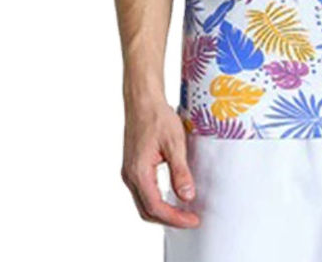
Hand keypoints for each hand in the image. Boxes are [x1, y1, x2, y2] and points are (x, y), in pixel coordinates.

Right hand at [121, 95, 199, 227]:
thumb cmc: (158, 117)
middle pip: (147, 211)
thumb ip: (180, 171)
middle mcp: (130, 176)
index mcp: (139, 172)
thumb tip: (187, 196)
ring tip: (183, 212)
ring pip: (143, 204)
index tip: (193, 220)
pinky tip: (171, 197)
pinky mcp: (132, 167)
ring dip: (162, 212)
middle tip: (190, 219)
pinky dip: (156, 201)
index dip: (175, 217)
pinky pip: (143, 193)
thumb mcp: (175, 143)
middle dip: (169, 219)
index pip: (156, 207)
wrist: (143, 101)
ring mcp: (129, 172)